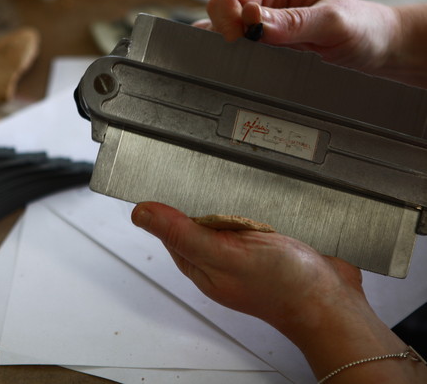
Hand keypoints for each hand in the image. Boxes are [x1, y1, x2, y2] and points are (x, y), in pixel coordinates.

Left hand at [131, 202, 426, 381]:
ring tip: (233, 181)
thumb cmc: (284, 286)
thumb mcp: (226, 254)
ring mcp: (244, 251)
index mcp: (200, 264)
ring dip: (230, 198)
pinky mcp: (268, 242)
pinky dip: (254, 204)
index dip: (168, 203)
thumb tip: (143, 215)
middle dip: (202, 196)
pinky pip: (252, 215)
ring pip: (226, 214)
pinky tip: (260, 196)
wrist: (334, 301)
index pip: (170, 228)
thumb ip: (183, 234)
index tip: (168, 176)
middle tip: (206, 174)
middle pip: (197, 217)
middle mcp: (219, 258)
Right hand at [195, 0, 399, 73]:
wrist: (378, 50)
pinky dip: (236, 65)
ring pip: (224, 40)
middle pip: (220, 17)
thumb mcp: (332, 21)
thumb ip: (294, 21)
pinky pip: (239, 58)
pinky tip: (248, 70)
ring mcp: (262, 33)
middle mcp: (264, 8)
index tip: (239, 38)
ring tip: (250, 62)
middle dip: (224, 36)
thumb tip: (255, 19)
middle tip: (246, 52)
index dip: (227, 18)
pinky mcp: (265, 55)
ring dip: (229, 52)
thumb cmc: (361, 26)